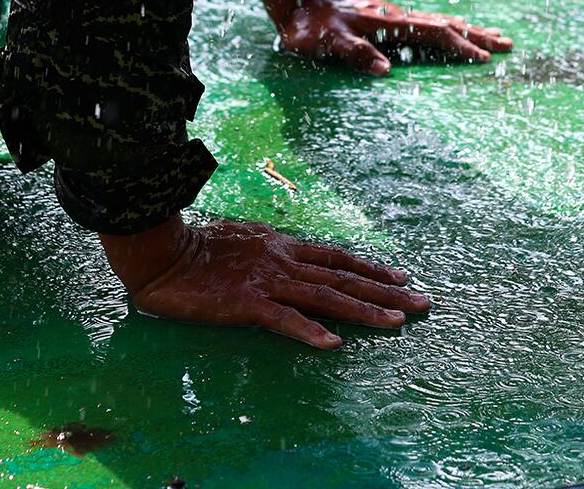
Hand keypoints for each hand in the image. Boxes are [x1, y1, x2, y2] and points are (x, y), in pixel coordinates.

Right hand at [100, 216, 429, 348]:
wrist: (161, 252)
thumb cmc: (192, 247)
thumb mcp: (238, 238)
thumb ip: (265, 249)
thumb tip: (282, 253)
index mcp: (281, 245)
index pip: (336, 257)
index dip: (369, 267)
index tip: (400, 276)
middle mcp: (283, 259)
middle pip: (343, 277)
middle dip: (386, 291)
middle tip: (422, 303)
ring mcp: (267, 281)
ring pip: (326, 297)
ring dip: (364, 310)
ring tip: (396, 323)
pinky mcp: (247, 303)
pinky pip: (284, 320)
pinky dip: (310, 331)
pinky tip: (334, 344)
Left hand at [257, 0, 512, 75]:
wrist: (296, 0)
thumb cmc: (309, 27)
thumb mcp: (326, 43)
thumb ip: (353, 53)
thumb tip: (385, 70)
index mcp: (388, 23)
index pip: (433, 34)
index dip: (459, 46)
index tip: (484, 58)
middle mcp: (397, 16)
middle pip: (446, 25)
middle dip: (477, 35)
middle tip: (508, 44)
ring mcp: (394, 16)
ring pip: (439, 22)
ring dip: (468, 30)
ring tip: (494, 35)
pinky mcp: (388, 19)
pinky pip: (428, 23)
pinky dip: (449, 28)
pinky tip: (454, 30)